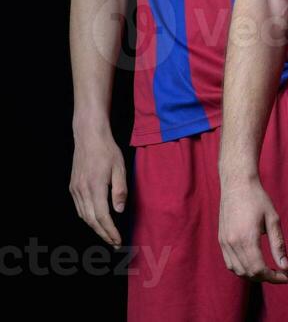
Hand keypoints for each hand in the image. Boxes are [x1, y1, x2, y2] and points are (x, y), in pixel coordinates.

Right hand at [70, 126, 126, 246]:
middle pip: (92, 220)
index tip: (118, 240)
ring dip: (95, 228)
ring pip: (84, 216)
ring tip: (107, 235)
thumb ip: (120, 190)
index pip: (102, 216)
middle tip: (114, 243)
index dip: (110, 231)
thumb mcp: (120, 168)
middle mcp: (82, 191)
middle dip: (103, 234)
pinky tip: (97, 221)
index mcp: (95, 187)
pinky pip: (80, 208)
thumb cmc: (107, 150)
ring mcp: (75, 189)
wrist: (88, 137)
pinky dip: (88, 218)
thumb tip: (119, 210)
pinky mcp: (73, 187)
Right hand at [218, 177, 287, 283]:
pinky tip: (254, 263)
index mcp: (246, 239)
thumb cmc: (258, 199)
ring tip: (269, 270)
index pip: (258, 269)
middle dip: (266, 278)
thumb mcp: (274, 220)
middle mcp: (232, 244)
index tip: (286, 276)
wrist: (237, 184)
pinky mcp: (221, 240)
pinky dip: (242, 269)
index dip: (273, 278)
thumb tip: (284, 265)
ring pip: (237, 271)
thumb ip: (279, 245)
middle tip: (281, 274)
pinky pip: (229, 263)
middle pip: (248, 273)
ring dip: (253, 275)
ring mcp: (224, 243)